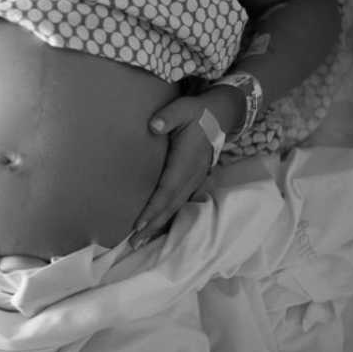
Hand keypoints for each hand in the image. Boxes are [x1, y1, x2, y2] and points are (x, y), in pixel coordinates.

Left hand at [129, 85, 245, 248]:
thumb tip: (154, 126)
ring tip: (141, 241)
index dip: (153, 208)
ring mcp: (194, 180)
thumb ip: (168, 117)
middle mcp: (191, 176)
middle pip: (170, 206)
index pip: (167, 190)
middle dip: (152, 226)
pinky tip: (157, 227)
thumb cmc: (196, 112)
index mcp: (185, 162)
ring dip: (159, 225)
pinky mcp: (193, 180)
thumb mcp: (183, 108)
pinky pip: (180, 203)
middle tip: (133, 243)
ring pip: (176, 208)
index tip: (139, 224)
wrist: (219, 116)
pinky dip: (168, 217)